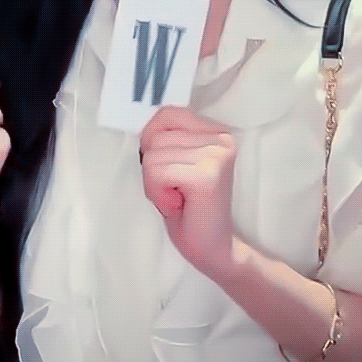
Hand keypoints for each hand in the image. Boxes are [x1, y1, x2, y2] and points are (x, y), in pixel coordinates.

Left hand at [140, 106, 236, 277]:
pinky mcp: (207, 176)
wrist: (213, 247)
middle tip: (177, 188)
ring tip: (179, 197)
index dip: (153, 140)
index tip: (169, 167)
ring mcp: (216, 155)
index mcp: (216, 130)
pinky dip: (158, 192)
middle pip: (156, 136)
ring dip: (155, 183)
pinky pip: (156, 172)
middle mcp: (221, 137)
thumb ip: (166, 138)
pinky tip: (178, 204)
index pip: (167, 114)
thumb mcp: (176, 161)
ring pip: (153, 156)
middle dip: (154, 167)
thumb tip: (140, 122)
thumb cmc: (189, 205)